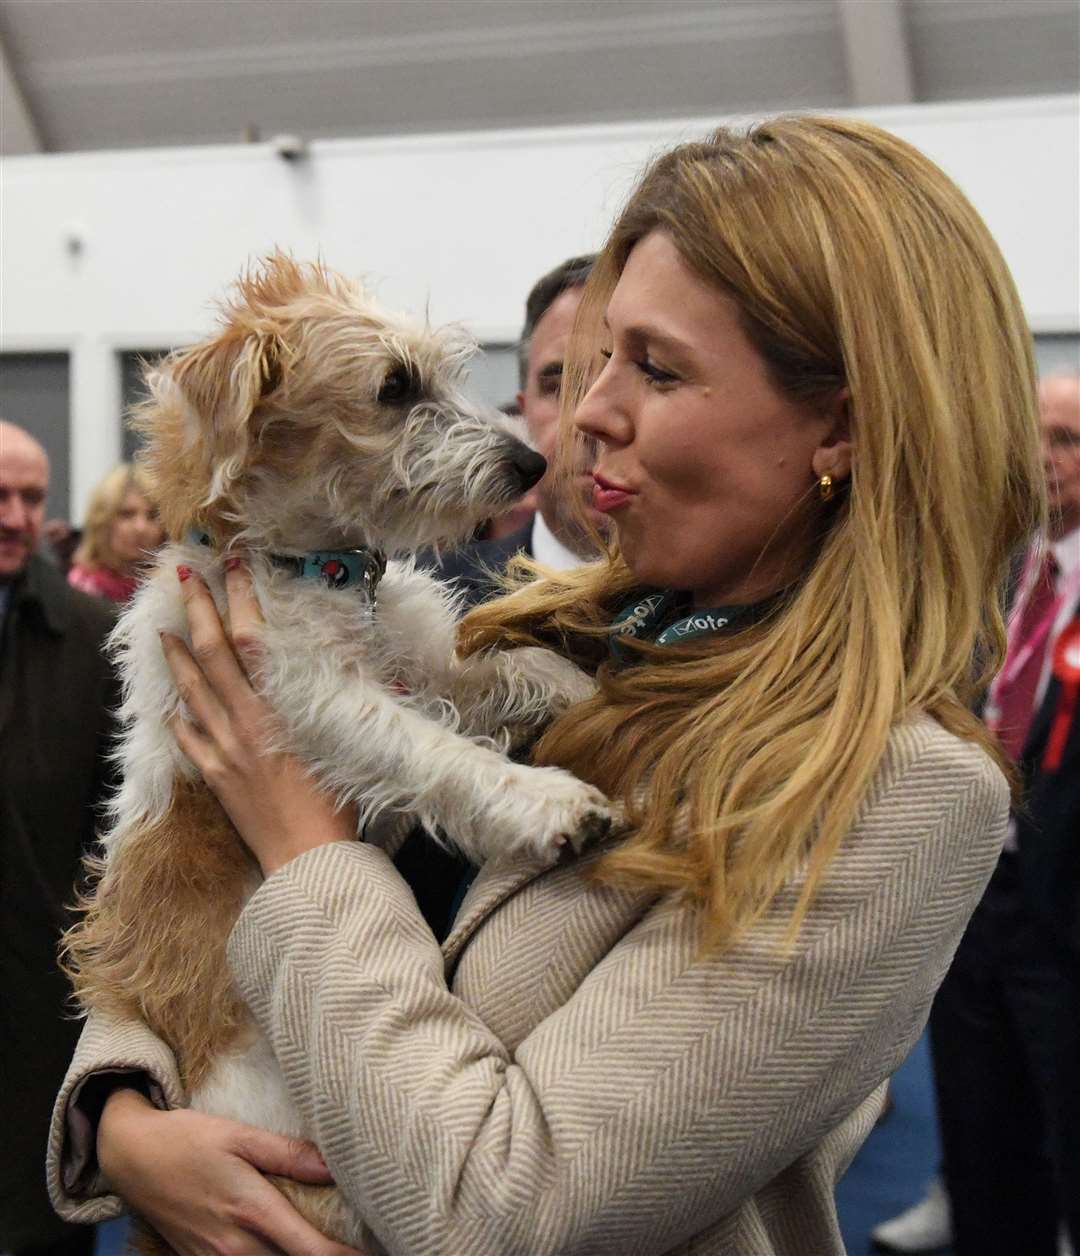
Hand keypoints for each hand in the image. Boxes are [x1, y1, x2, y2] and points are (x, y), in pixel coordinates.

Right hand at [98, 1088, 364, 1254]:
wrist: (130, 1156)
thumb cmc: (188, 1139)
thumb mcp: (239, 1135)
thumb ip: (288, 1153)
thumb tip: (334, 1165)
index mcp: (251, 1210)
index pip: (310, 1249)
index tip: (373, 1253)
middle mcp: (234, 1246)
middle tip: (363, 1247)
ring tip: (327, 1248)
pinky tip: (285, 1249)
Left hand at [162, 561, 355, 874]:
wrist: (309, 862)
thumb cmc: (339, 804)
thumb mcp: (348, 740)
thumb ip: (344, 699)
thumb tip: (352, 662)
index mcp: (279, 708)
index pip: (252, 640)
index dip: (241, 599)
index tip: (233, 567)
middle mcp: (245, 722)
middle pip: (212, 655)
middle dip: (197, 611)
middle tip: (184, 577)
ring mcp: (225, 750)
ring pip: (192, 692)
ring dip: (176, 657)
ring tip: (163, 630)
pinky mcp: (218, 778)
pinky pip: (190, 740)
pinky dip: (179, 718)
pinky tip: (171, 707)